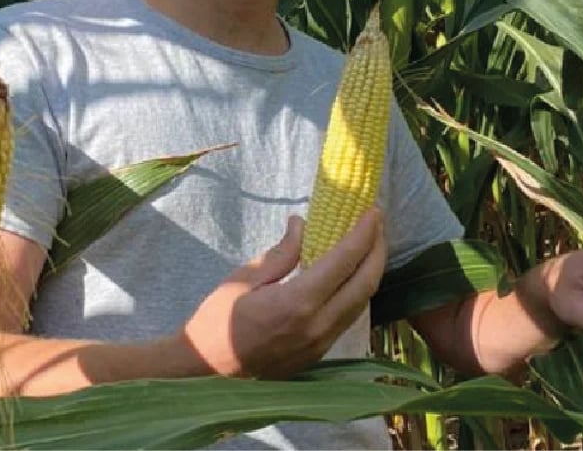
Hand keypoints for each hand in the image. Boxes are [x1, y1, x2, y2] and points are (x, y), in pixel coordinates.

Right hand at [178, 208, 386, 378]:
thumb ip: (281, 253)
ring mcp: (321, 344)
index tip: (373, 211)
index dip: (364, 233)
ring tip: (368, 245)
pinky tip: (350, 275)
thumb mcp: (244, 278)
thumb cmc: (217, 320)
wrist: (205, 370)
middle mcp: (318, 325)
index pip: (345, 261)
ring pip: (362, 303)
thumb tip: (302, 225)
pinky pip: (348, 317)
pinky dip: (357, 291)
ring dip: (370, 271)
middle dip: (377, 250)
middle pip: (365, 283)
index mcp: (298, 303)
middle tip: (376, 224)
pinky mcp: (319, 354)